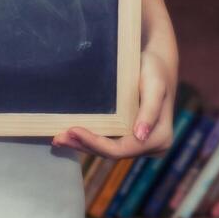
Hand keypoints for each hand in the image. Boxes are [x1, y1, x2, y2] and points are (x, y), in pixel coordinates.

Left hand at [52, 47, 176, 159]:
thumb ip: (150, 110)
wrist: (157, 64)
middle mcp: (150, 147)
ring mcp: (139, 144)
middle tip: (58, 137)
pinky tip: (71, 135)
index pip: (122, 149)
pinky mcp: (129, 137)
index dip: (96, 143)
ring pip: (107, 150)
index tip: (74, 131)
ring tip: (58, 138)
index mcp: (160, 139)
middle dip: (84, 145)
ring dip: (82, 145)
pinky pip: (108, 142)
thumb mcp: (155, 85)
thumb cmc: (156, 70)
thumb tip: (140, 135)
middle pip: (111, 153)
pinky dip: (89, 139)